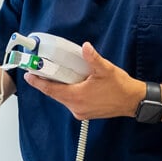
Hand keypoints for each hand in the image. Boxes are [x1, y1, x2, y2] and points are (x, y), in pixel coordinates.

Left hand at [22, 42, 143, 120]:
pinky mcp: (85, 112)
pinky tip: (71, 83)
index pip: (51, 90)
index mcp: (77, 97)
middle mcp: (76, 107)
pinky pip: (71, 102)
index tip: (28, 75)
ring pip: (63, 98)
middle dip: (47, 82)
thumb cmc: (120, 87)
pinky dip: (68, 93)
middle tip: (40, 70)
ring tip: (57, 75)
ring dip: (59, 88)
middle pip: (55, 94)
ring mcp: (80, 111)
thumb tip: (85, 48)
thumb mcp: (105, 69)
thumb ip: (92, 58)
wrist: (133, 101)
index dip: (38, 82)